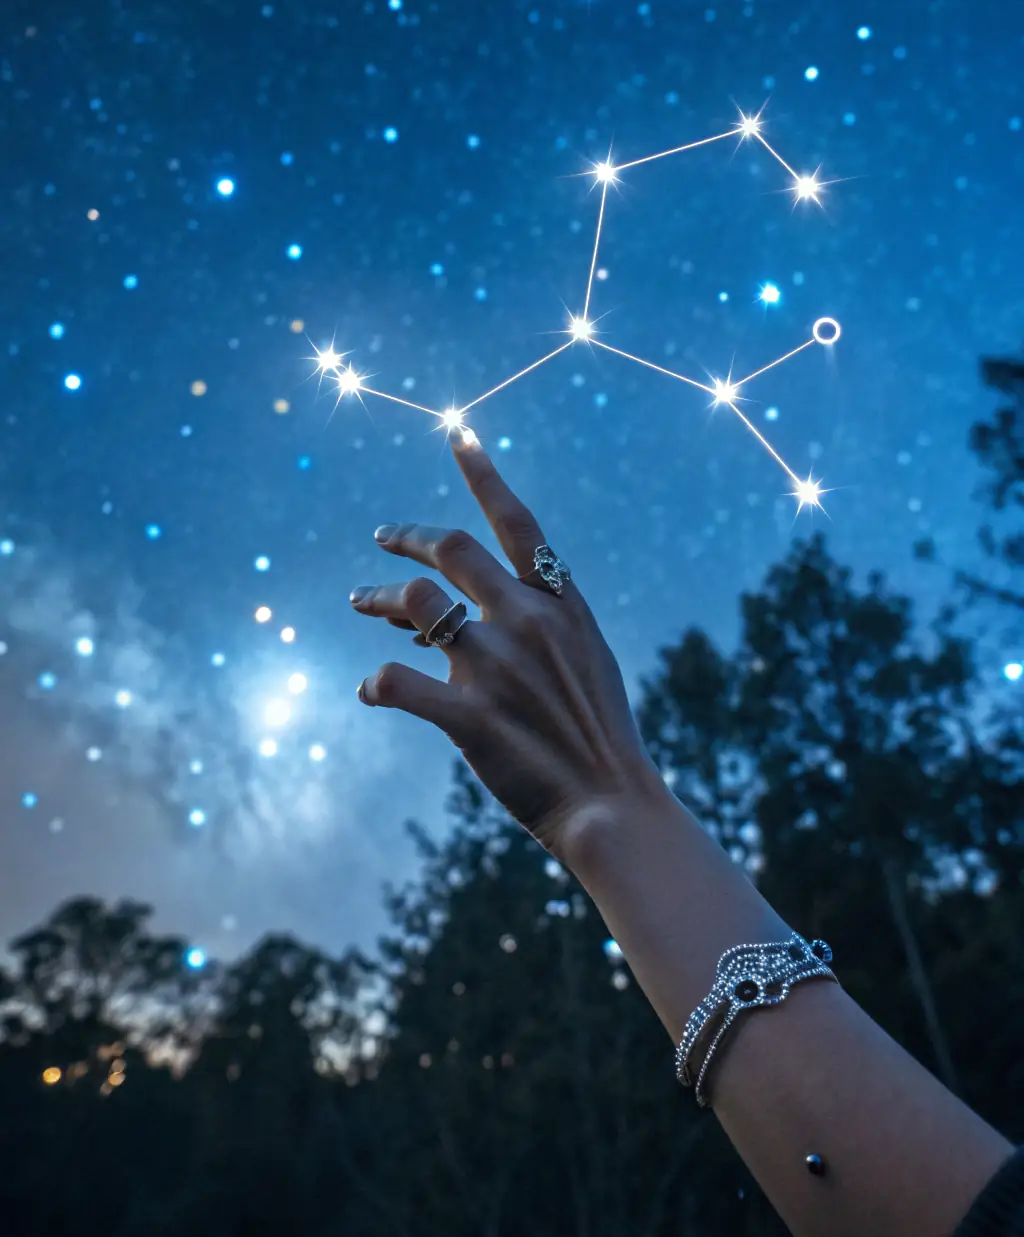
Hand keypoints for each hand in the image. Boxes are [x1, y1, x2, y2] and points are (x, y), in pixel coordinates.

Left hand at [349, 428, 668, 862]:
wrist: (613, 803)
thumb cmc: (599, 735)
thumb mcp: (588, 658)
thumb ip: (542, 620)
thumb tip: (476, 605)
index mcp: (561, 605)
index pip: (518, 522)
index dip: (484, 473)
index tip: (457, 433)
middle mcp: (528, 622)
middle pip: (452, 550)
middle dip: (408, 537)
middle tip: (383, 539)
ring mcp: (497, 667)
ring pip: (415, 604)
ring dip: (378, 598)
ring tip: (359, 602)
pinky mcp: (469, 718)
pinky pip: (397, 683)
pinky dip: (375, 684)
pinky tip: (369, 691)